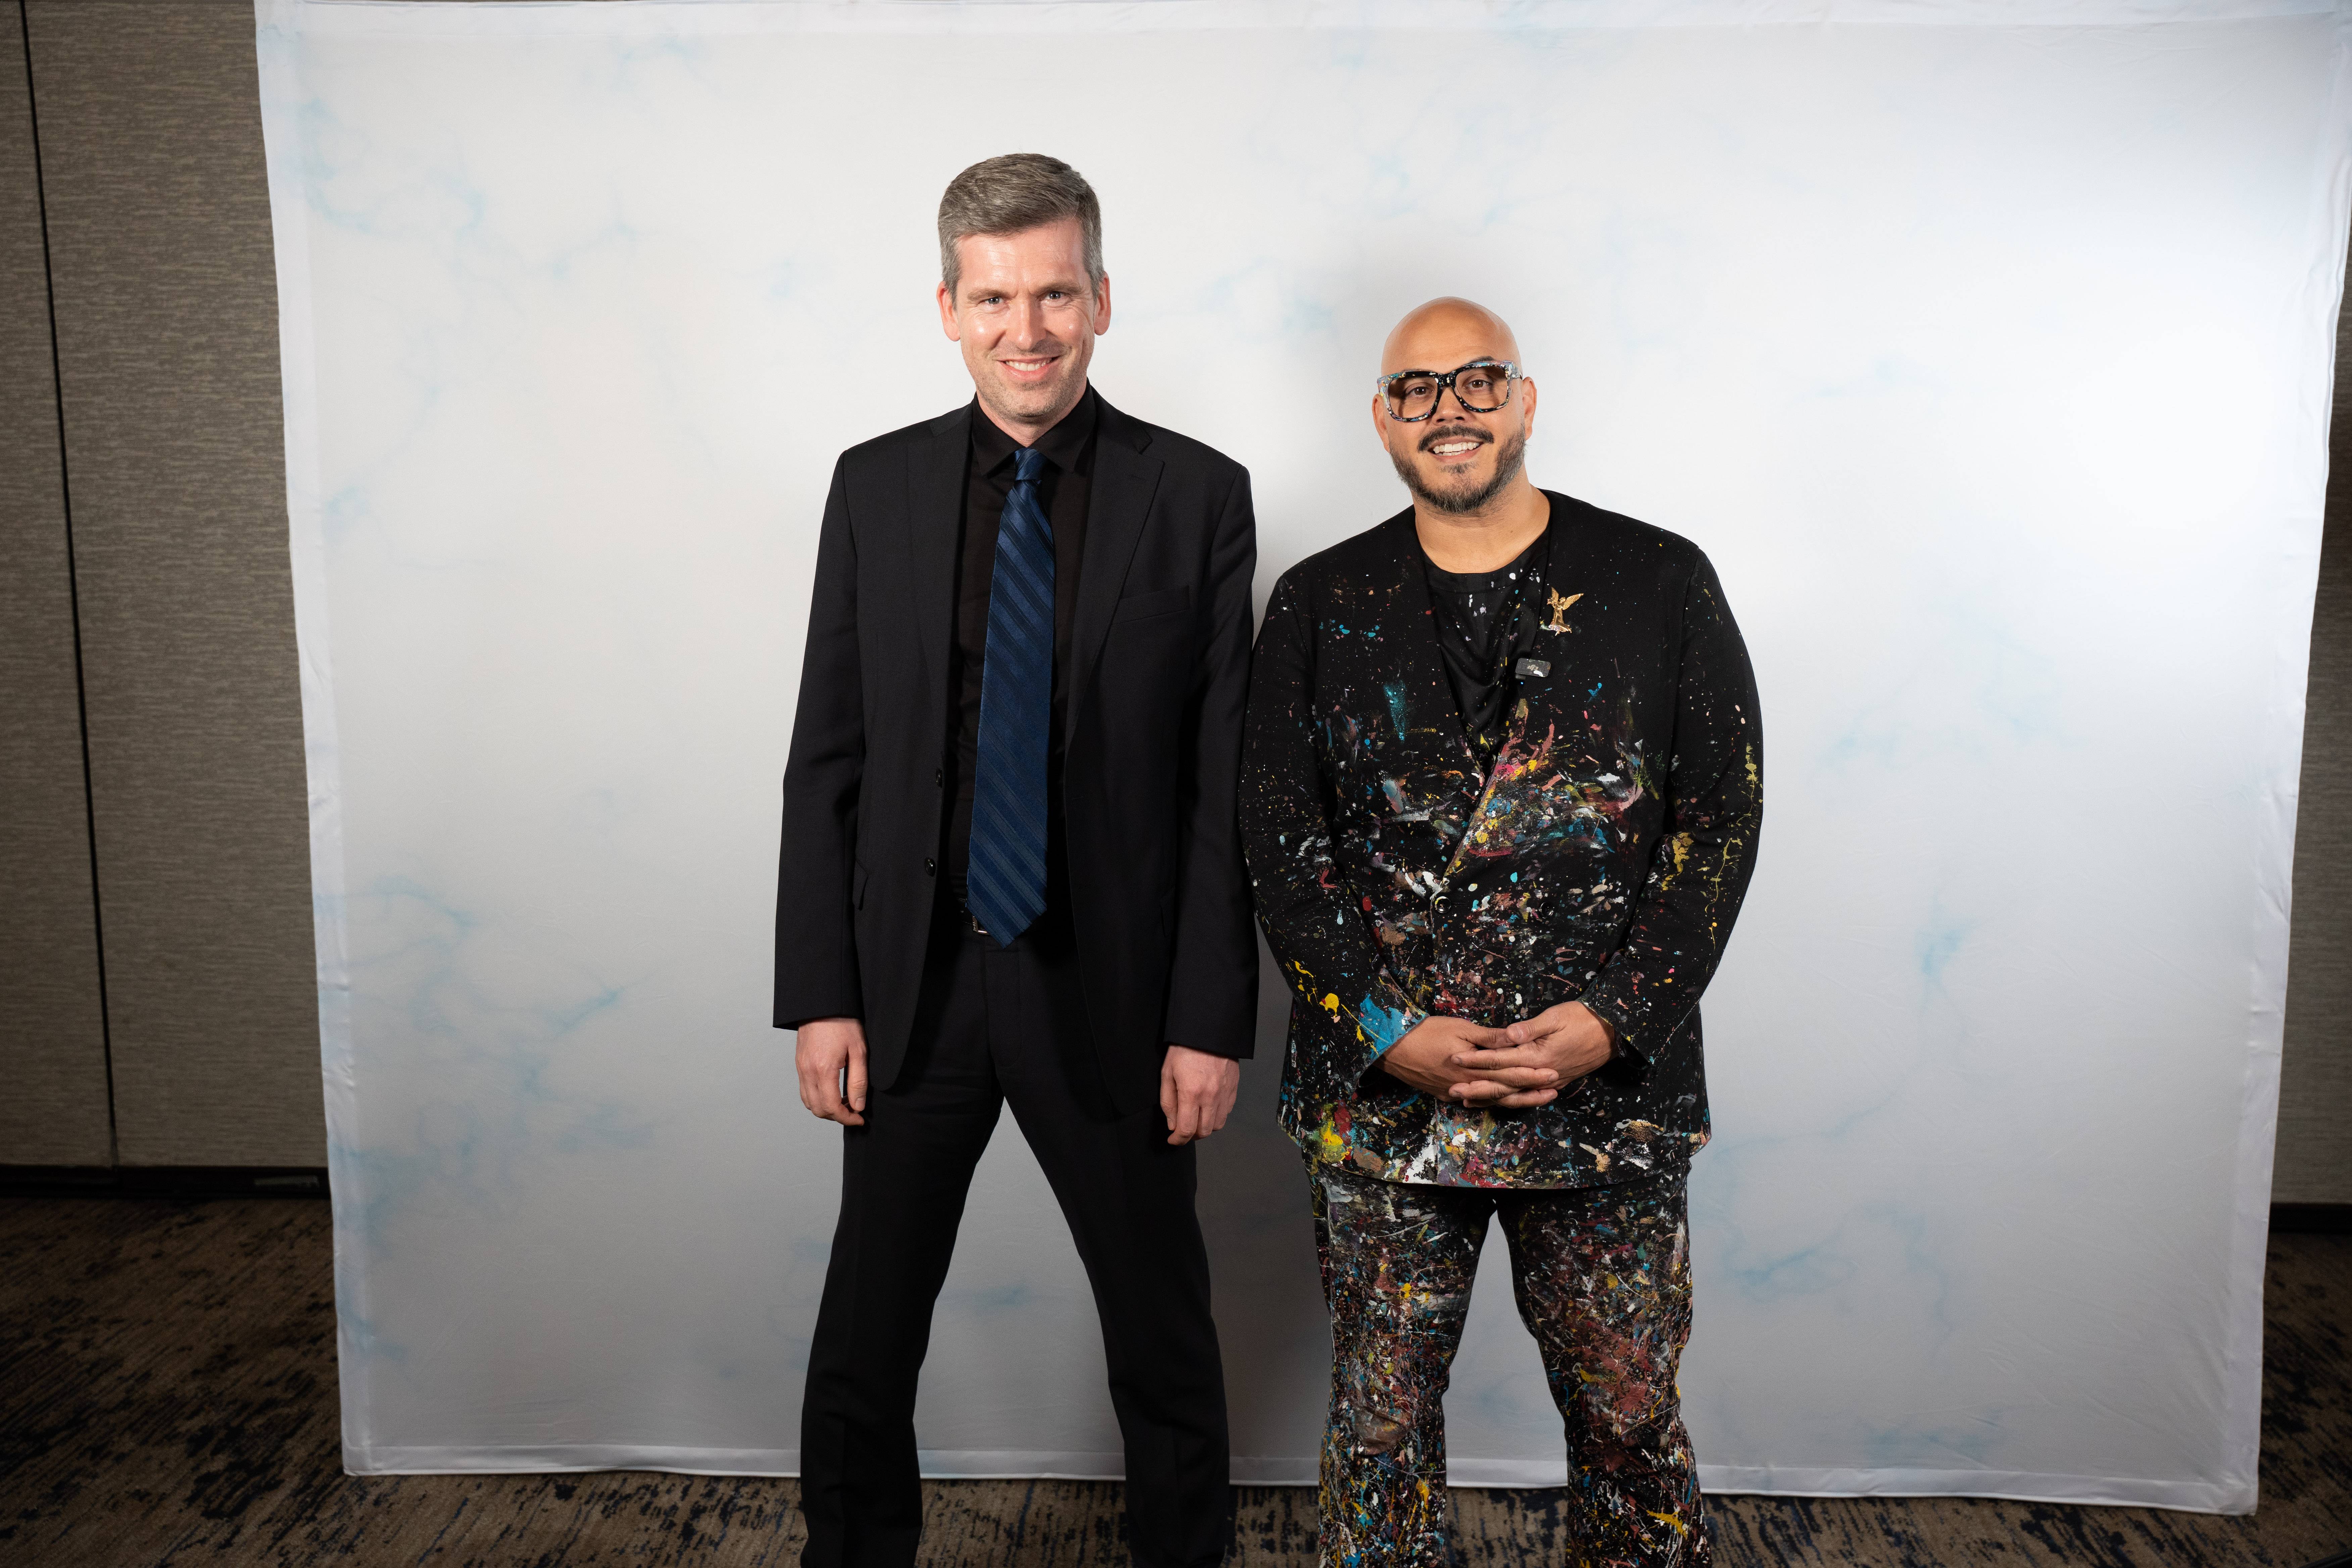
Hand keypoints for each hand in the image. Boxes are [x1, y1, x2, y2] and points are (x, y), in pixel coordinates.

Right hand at [795, 1016, 868, 1126]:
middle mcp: (808, 1072)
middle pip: (818, 1109)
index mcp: (823, 1070)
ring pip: (809, 1102)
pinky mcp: (799, 1064)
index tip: (859, 1119)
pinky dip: (816, 1099)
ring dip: (825, 1109)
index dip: (846, 1118)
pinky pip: (804, 1091)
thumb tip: (858, 1106)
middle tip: (854, 1112)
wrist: (823, 1004)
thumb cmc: (843, 1023)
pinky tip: (831, 1092)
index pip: (831, 1107)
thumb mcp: (859, 1051)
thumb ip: (858, 1081)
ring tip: (844, 1104)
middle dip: (836, 1116)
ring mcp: (800, 1068)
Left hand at [1160, 1044, 1240, 1144]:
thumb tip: (1172, 1124)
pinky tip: (1208, 1107)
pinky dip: (1217, 1116)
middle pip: (1203, 1132)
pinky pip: (1227, 1112)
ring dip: (1205, 1127)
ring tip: (1195, 1120)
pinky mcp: (1233, 1088)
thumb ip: (1168, 1102)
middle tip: (1182, 1130)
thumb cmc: (1184, 1049)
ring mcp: (1224, 1093)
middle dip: (1191, 1136)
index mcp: (1191, 1093)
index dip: (1177, 1140)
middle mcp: (1211, 1097)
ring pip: (1217, 1125)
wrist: (1209, 1030)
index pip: (1186, 1130)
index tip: (1172, 1140)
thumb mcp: (1167, 1073)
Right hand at [1379, 1015, 1560, 1109]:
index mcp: (1473, 1068)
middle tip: (1554, 1089)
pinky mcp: (1445, 1094)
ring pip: (1491, 1100)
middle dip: (1530, 1091)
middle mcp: (1467, 1085)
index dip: (1532, 1075)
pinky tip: (1501, 1101)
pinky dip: (1490, 1102)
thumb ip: (1489, 1038)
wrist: (1390, 1049)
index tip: (1553, 1073)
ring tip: (1536, 1098)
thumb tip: (1516, 1039)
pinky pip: (1474, 1102)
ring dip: (1515, 1099)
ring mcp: (1455, 1092)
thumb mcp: (1460, 1027)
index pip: (1510, 1074)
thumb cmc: (1425, 1032)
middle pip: (1505, 1091)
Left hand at [1446, 1002, 1614, 1106]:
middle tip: (1451, 1088)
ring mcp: (1548, 1081)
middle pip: (1503, 1083)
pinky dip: (1509, 1098)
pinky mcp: (1554, 1083)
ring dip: (1489, 1096)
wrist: (1611, 1033)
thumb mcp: (1556, 1017)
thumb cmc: (1582, 1019)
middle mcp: (1541, 1073)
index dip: (1476, 1060)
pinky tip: (1496, 1099)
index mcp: (1538, 1056)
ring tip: (1466, 1098)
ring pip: (1513, 1093)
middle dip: (1476, 1085)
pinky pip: (1526, 1095)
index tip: (1455, 1058)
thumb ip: (1530, 1028)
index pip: (1500, 1060)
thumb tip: (1508, 1035)